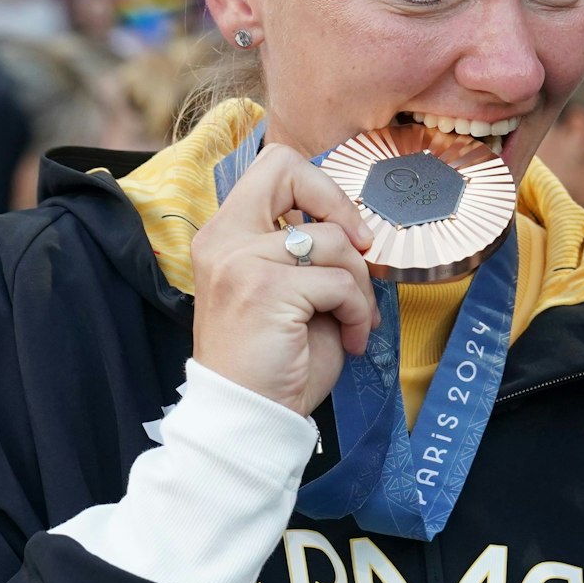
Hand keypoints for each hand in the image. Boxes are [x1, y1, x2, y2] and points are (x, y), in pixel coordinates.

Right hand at [190, 143, 377, 414]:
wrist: (248, 416)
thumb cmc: (273, 359)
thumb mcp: (288, 289)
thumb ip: (307, 250)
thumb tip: (358, 229)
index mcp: (225, 233)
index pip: (274, 166)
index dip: (320, 189)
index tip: (344, 232)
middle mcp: (224, 238)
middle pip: (287, 167)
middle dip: (338, 202)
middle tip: (359, 247)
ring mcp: (241, 261)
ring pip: (331, 239)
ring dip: (359, 283)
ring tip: (354, 319)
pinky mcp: (265, 289)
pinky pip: (340, 282)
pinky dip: (358, 311)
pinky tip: (351, 338)